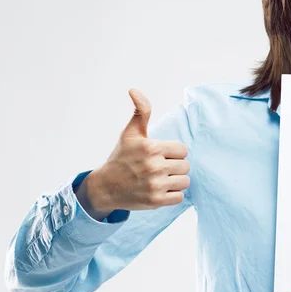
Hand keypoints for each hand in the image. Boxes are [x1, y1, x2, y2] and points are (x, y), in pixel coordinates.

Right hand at [88, 89, 190, 211]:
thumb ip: (140, 111)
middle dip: (175, 166)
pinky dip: (172, 194)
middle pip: (186, 166)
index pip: (183, 150)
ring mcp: (155, 185)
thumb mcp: (130, 133)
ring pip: (185, 181)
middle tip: (160, 168)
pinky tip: (160, 190)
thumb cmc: (121, 157)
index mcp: (151, 148)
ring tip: (161, 179)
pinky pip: (179, 197)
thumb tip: (134, 90)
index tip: (161, 155)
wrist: (105, 187)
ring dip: (175, 181)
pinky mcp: (155, 201)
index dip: (174, 153)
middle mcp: (154, 166)